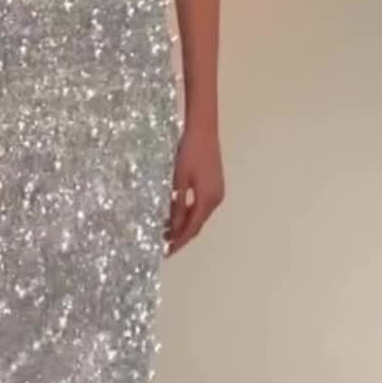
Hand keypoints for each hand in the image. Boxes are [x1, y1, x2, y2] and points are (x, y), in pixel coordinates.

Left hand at [165, 127, 223, 255]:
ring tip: (166, 232)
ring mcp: (217, 192)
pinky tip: (176, 214)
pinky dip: (189, 213)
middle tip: (164, 246)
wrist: (203, 130)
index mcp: (207, 200)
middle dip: (181, 235)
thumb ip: (177, 205)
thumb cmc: (189, 153)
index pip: (192, 228)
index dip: (179, 241)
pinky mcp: (214, 185)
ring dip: (184, 224)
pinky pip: (201, 205)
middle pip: (197, 224)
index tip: (167, 252)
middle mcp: (215, 199)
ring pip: (199, 215)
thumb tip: (173, 227)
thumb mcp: (178, 180)